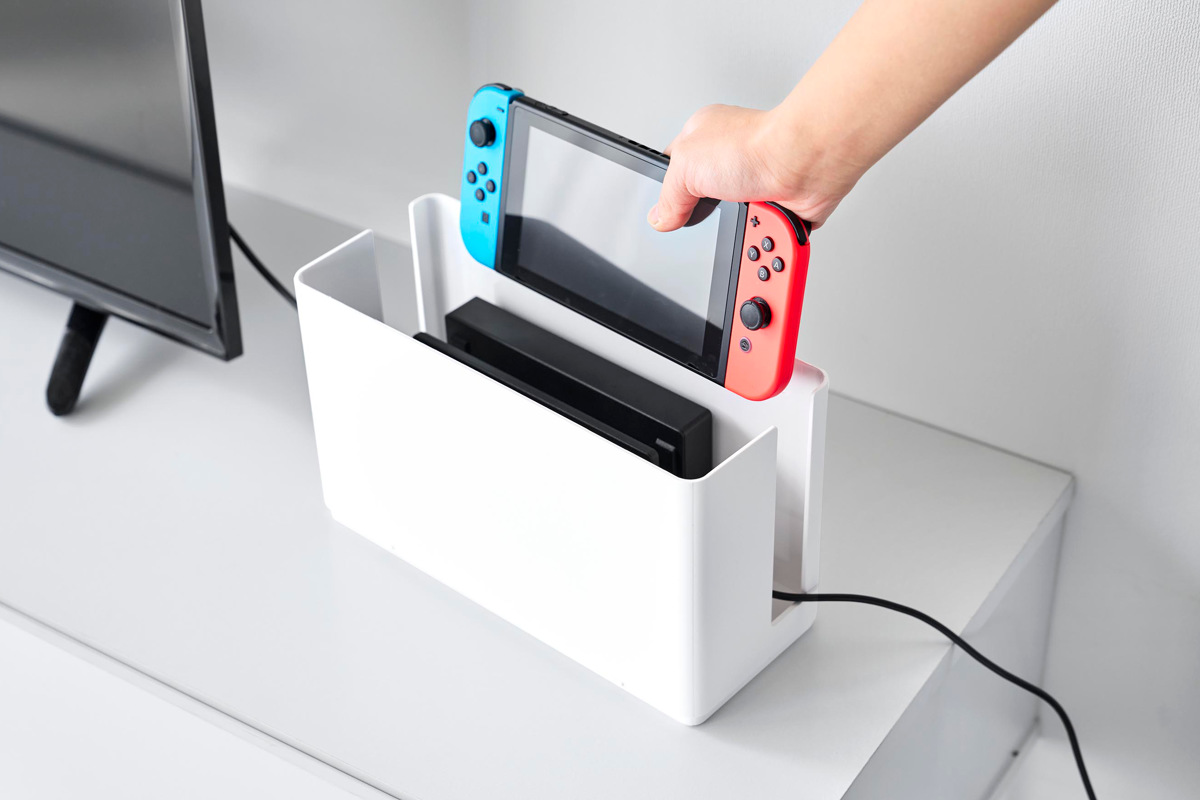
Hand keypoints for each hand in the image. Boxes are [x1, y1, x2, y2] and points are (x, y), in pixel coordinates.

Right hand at [648, 103, 862, 232]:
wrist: (804, 162)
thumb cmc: (756, 147)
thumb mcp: (686, 167)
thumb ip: (669, 196)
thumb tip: (661, 219)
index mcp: (703, 141)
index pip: (676, 172)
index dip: (671, 197)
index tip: (671, 217)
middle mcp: (732, 161)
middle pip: (707, 206)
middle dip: (712, 224)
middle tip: (714, 227)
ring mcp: (758, 184)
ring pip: (740, 225)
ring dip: (744, 235)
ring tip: (747, 229)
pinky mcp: (782, 206)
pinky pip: (767, 235)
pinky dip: (768, 241)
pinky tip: (766, 232)